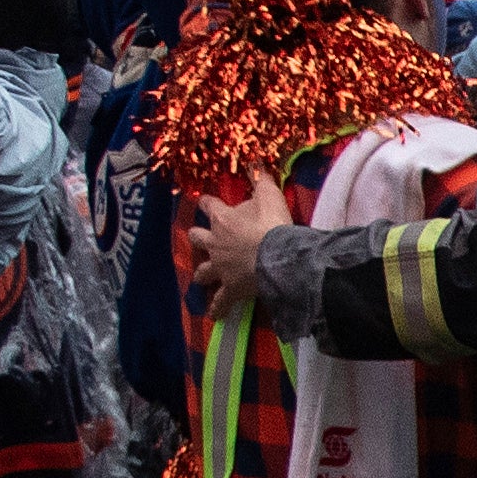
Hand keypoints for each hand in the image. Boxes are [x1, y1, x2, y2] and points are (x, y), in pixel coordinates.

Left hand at [184, 172, 290, 301]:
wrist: (280, 259)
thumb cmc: (273, 226)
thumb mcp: (270, 196)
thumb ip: (262, 180)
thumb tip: (257, 162)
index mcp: (222, 219)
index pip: (207, 205)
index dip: (207, 203)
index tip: (207, 202)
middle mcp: (215, 243)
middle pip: (196, 237)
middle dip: (198, 237)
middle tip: (203, 238)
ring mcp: (220, 267)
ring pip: (202, 271)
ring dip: (202, 272)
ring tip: (203, 276)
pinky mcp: (230, 288)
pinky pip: (221, 301)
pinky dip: (218, 308)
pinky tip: (214, 316)